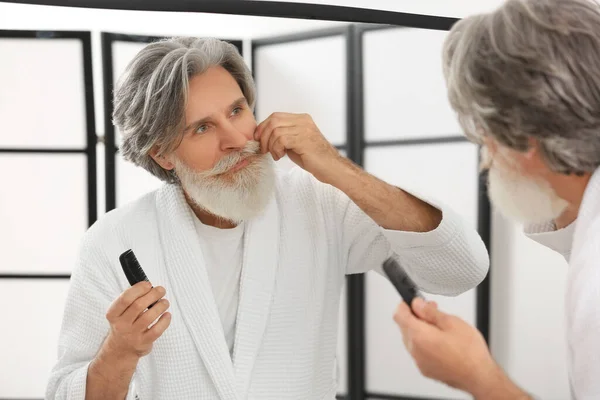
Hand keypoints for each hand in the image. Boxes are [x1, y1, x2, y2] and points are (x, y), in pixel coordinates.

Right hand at [103, 282, 171, 359]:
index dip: (139, 289)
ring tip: (165, 302)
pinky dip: (165, 321)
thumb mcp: (120, 312)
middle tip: (161, 290)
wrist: (121, 349)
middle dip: (153, 295)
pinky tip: (167, 315)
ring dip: (160, 306)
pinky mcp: (143, 342)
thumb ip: (132, 299)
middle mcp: (121, 325)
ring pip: (148, 317)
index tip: (148, 284)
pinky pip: (156, 330)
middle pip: (138, 306)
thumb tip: (149, 286)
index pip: (125, 298)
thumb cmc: (125, 323)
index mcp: (113, 314)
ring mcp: (132, 335)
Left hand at [254, 112, 342, 181]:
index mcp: (301, 119)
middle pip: (273, 121)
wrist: (331, 168)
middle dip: (264, 136)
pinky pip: (281, 140)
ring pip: (275, 131)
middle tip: (264, 150)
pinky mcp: (303, 139)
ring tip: (276, 155)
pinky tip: (281, 156)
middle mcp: (303, 121)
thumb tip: (263, 136)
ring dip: (270, 145)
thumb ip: (283, 135)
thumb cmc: (313, 158)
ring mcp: (304, 129)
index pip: (275, 116)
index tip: (258, 139)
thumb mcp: (295, 142)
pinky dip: (276, 149)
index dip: (263, 127)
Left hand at [393, 298, 510, 397]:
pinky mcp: (425, 369)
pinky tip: (440, 341)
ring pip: (411, 339)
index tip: (413, 301)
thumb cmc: (469, 352)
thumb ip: (429, 311)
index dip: (404, 305)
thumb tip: (417, 304)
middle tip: (430, 310)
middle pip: (404, 327)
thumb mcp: (451, 322)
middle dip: (415, 316)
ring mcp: (419, 361)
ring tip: (439, 326)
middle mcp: (415, 350)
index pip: (399, 315)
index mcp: (419, 336)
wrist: (479, 377)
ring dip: (420, 329)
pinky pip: (418, 351)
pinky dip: (424, 343)